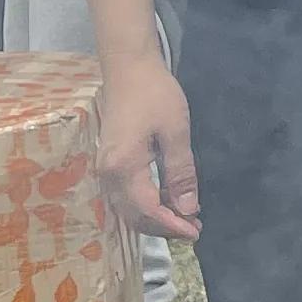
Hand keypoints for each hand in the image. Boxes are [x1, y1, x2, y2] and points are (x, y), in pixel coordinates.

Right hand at [97, 54, 199, 242]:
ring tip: (185, 219)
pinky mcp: (109, 163)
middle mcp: (108, 175)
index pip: (147, 211)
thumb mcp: (175, 131)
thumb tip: (188, 208)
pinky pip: (126, 196)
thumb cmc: (155, 94)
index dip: (171, 226)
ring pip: (128, 209)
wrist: (128, 69)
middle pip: (134, 216)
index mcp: (123, 168)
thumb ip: (180, 172)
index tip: (195, 232)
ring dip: (155, 218)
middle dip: (164, 227)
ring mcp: (105, 170)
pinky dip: (147, 205)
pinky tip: (168, 200)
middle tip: (194, 229)